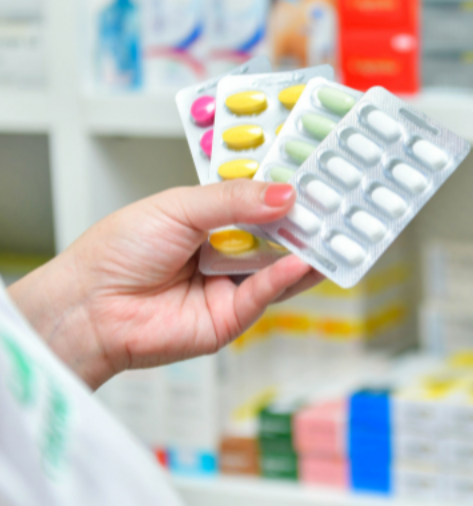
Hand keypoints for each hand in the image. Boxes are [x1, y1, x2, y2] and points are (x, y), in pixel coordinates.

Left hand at [9, 181, 322, 389]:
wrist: (90, 307)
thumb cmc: (117, 253)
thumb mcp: (179, 207)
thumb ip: (233, 200)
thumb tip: (284, 195)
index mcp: (210, 219)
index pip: (259, 200)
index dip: (286, 190)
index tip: (318, 176)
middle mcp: (226, 251)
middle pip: (278, 234)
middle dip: (306, 220)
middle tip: (338, 203)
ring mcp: (231, 285)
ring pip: (280, 267)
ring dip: (307, 251)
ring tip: (334, 232)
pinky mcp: (232, 318)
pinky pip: (265, 295)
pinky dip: (285, 278)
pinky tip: (299, 261)